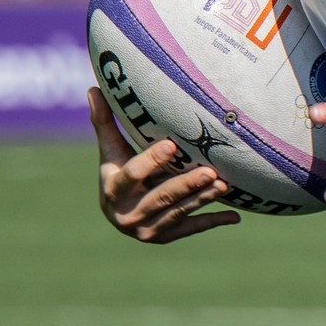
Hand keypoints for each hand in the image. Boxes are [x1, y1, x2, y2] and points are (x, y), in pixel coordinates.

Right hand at [88, 88, 240, 243]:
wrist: (118, 213)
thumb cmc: (117, 171)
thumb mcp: (110, 151)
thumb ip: (103, 122)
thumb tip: (92, 87)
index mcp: (113, 190)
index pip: (132, 174)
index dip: (151, 161)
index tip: (171, 145)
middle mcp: (127, 215)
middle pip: (161, 197)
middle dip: (187, 185)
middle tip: (210, 171)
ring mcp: (146, 230)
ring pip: (178, 212)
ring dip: (202, 199)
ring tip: (223, 184)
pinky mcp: (163, 238)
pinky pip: (190, 229)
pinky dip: (212, 221)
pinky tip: (234, 217)